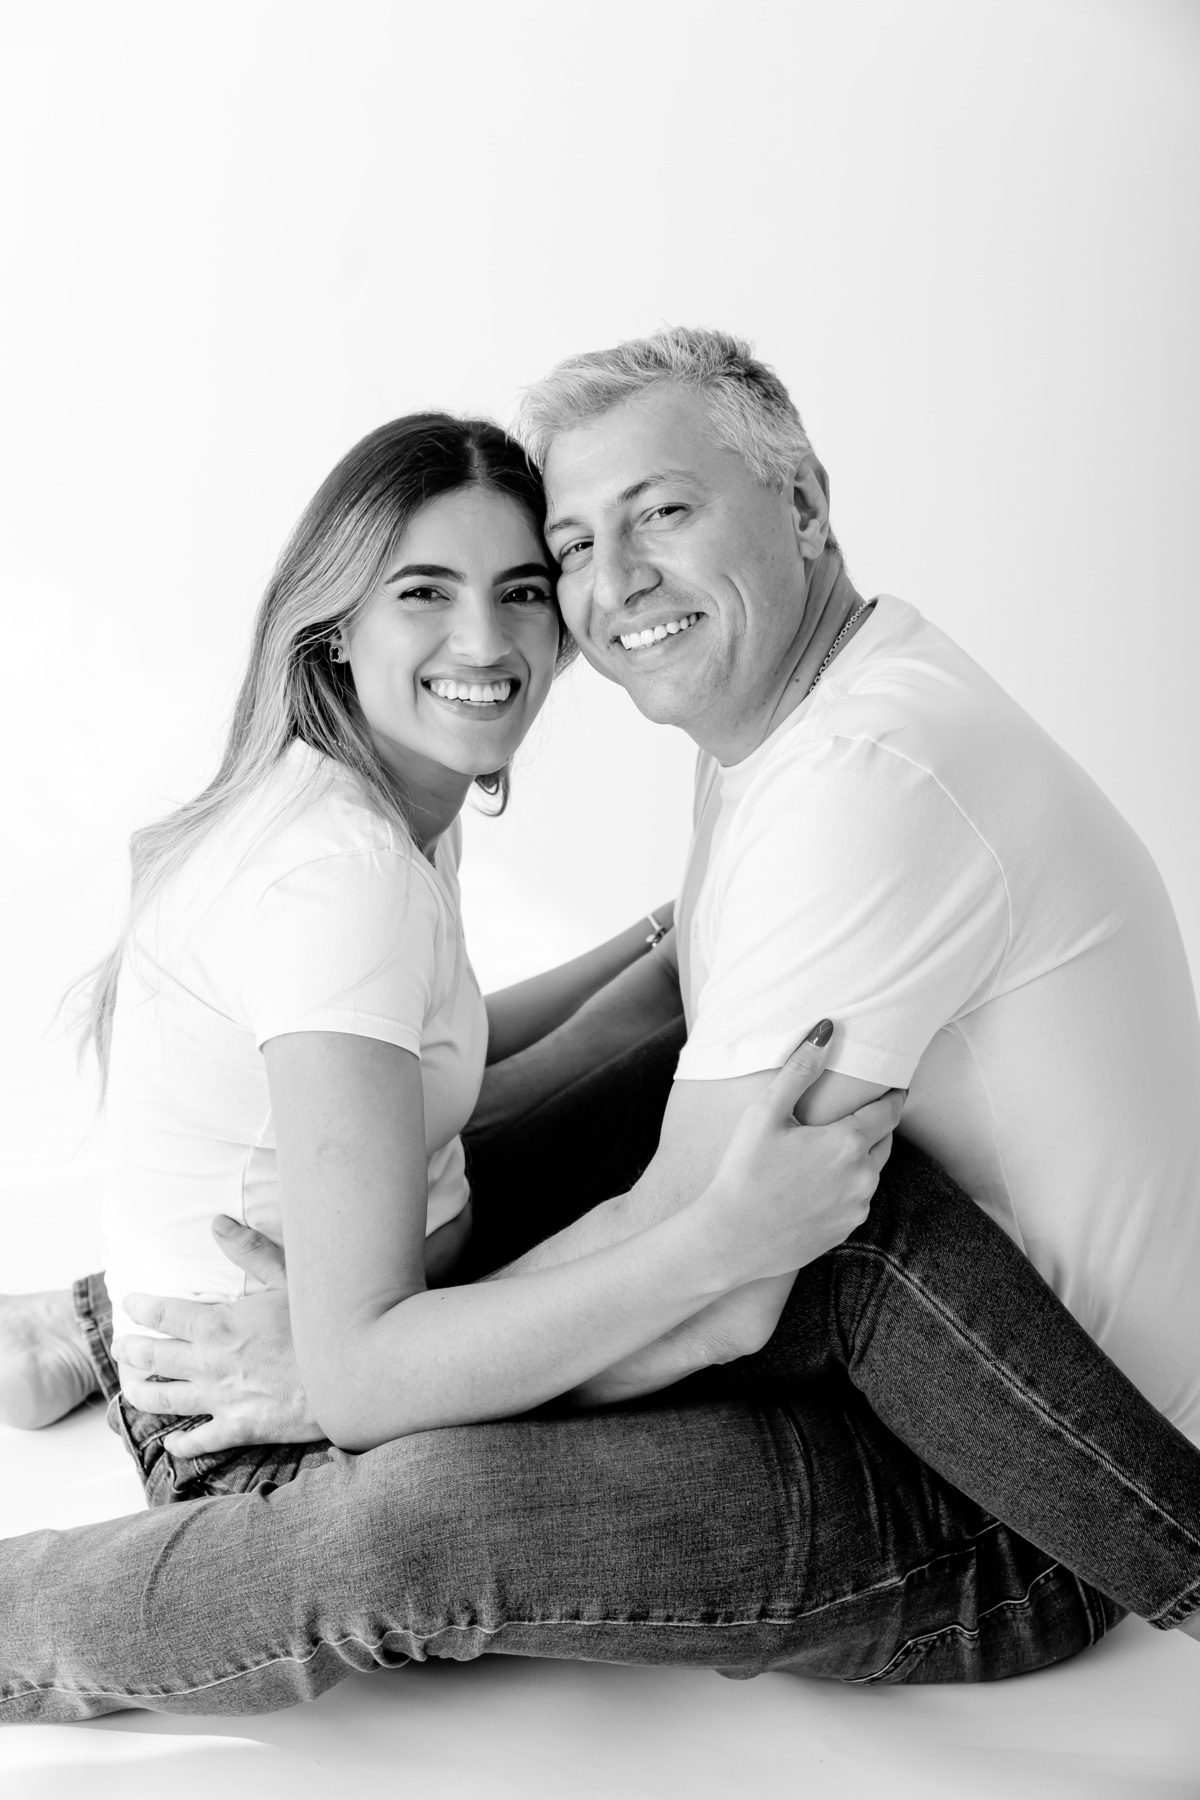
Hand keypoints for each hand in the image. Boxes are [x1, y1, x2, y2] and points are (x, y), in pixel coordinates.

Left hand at [112, 1216, 322, 1457]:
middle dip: (132, 1351)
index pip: (164, 1314)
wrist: (346, 1377)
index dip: (141, 1307)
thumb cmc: (318, 1324)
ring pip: (166, 1399)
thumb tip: (216, 1223)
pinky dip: (183, 1444)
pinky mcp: (240, 1428)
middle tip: (120, 1347)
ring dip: (142, 1393)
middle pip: (155, 1358)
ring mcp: (221, 1399)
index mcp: (217, 1325)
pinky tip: (174, 1443)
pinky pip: (201, 1441)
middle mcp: (209, 1364)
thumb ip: (249, 1250)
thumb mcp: (288, 1277)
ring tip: (130, 1389)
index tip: (129, 1303)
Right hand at [697, 1022, 903, 1283]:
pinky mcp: (845, 1230)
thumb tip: (827, 1029)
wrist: (729, 1239)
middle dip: (878, 1125)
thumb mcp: (765, 1112)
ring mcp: (856, 1207)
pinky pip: (857, 1200)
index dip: (894, 1095)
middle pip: (885, 1141)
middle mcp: (862, 1177)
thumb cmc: (743, 1170)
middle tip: (863, 1112)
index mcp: (847, 1143)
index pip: (888, 1111)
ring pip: (871, 1172)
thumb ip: (800, 1069)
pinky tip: (820, 1183)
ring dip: (861, 1157)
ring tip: (835, 1148)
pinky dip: (848, 1186)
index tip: (898, 1084)